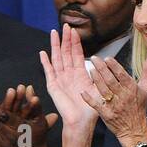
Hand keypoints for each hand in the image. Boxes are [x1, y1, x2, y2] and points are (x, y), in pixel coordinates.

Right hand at [39, 24, 99, 142]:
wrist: (81, 121)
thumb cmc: (92, 108)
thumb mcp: (100, 88)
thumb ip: (100, 76)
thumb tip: (104, 63)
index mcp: (80, 74)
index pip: (77, 53)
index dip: (75, 42)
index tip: (74, 30)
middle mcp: (69, 74)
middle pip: (66, 52)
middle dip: (65, 39)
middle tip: (65, 25)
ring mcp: (60, 79)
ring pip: (57, 58)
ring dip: (55, 45)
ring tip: (53, 33)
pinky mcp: (53, 86)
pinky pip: (49, 71)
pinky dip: (45, 62)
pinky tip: (42, 53)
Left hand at [87, 54, 146, 146]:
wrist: (135, 129)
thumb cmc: (139, 107)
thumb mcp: (145, 89)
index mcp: (132, 89)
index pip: (122, 75)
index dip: (114, 66)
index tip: (107, 58)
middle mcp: (123, 97)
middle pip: (111, 80)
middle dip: (102, 68)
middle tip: (94, 58)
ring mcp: (114, 106)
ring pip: (103, 90)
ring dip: (96, 80)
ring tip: (90, 69)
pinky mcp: (106, 114)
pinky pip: (97, 105)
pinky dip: (89, 99)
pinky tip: (82, 92)